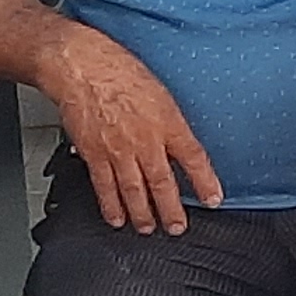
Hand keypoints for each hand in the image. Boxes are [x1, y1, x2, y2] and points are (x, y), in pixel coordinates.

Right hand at [37, 24, 222, 234]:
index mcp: (167, 122)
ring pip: (134, 191)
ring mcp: (119, 151)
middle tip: (178, 227)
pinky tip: (116, 218)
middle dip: (172, 210)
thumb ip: (170, 122)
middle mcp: (146, 141)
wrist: (82, 67)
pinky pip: (104, 187)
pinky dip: (111, 206)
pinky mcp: (95, 155)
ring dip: (144, 214)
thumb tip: (179, 143)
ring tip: (150, 228)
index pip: (194, 159)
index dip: (205, 182)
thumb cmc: (120, 71)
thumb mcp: (160, 93)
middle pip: (163, 184)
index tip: (214, 199)